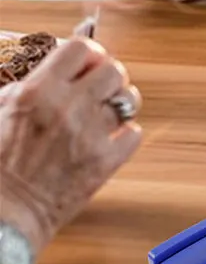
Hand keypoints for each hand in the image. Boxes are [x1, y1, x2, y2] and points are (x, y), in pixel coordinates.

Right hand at [0, 38, 142, 254]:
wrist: (1, 214)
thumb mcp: (1, 112)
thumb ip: (31, 87)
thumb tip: (56, 69)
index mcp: (39, 91)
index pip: (81, 49)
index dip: (89, 53)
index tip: (87, 64)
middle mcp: (69, 107)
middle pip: (113, 70)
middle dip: (109, 76)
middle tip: (100, 89)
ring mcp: (90, 134)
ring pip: (129, 99)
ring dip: (121, 103)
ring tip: (108, 112)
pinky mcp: (105, 162)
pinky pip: (134, 133)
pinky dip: (126, 135)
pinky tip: (110, 140)